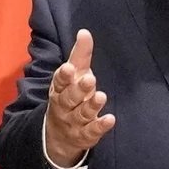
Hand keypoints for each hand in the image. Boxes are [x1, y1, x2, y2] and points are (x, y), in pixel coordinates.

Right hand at [44, 29, 115, 167]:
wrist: (58, 135)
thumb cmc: (68, 97)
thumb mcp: (72, 76)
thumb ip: (80, 55)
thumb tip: (84, 32)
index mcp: (59, 89)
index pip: (60, 81)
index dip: (64, 76)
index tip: (69, 68)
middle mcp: (64, 106)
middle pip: (69, 98)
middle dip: (78, 89)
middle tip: (89, 79)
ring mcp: (74, 122)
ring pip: (81, 114)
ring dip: (91, 106)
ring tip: (102, 96)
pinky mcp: (85, 135)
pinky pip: (92, 131)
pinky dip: (100, 126)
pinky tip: (110, 119)